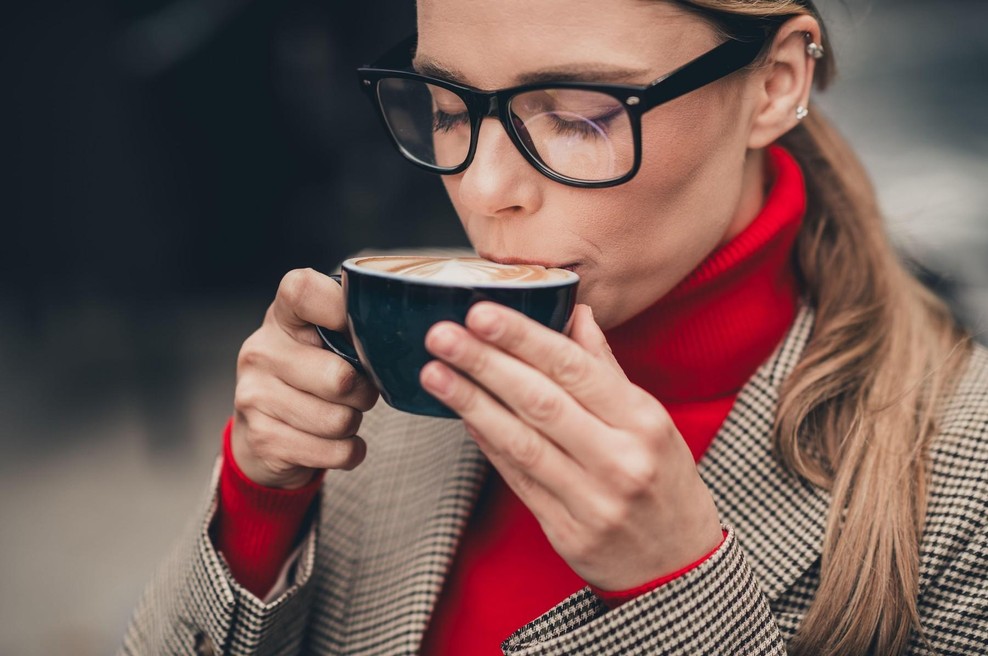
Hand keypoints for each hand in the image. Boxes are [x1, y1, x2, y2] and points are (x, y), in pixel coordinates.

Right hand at [232, 268, 378, 488]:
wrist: (264, 437)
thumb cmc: (310, 379)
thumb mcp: (323, 342)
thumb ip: (351, 329)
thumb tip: (398, 335)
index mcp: (281, 317)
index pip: (303, 290)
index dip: (339, 308)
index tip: (356, 331)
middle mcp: (261, 350)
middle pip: (340, 377)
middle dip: (364, 393)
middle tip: (357, 392)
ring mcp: (255, 396)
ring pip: (340, 420)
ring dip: (354, 424)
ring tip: (340, 415)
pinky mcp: (264, 439)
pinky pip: (335, 452)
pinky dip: (348, 451)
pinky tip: (334, 442)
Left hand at [420, 302, 722, 590]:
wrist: (680, 564)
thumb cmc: (664, 481)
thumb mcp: (652, 421)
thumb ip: (606, 369)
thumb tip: (576, 313)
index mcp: (643, 422)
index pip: (574, 368)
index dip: (524, 338)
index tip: (482, 312)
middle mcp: (619, 459)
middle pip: (540, 402)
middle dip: (485, 364)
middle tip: (442, 335)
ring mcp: (592, 501)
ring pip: (520, 442)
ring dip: (471, 404)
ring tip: (433, 373)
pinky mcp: (566, 532)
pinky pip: (517, 480)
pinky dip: (487, 445)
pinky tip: (462, 416)